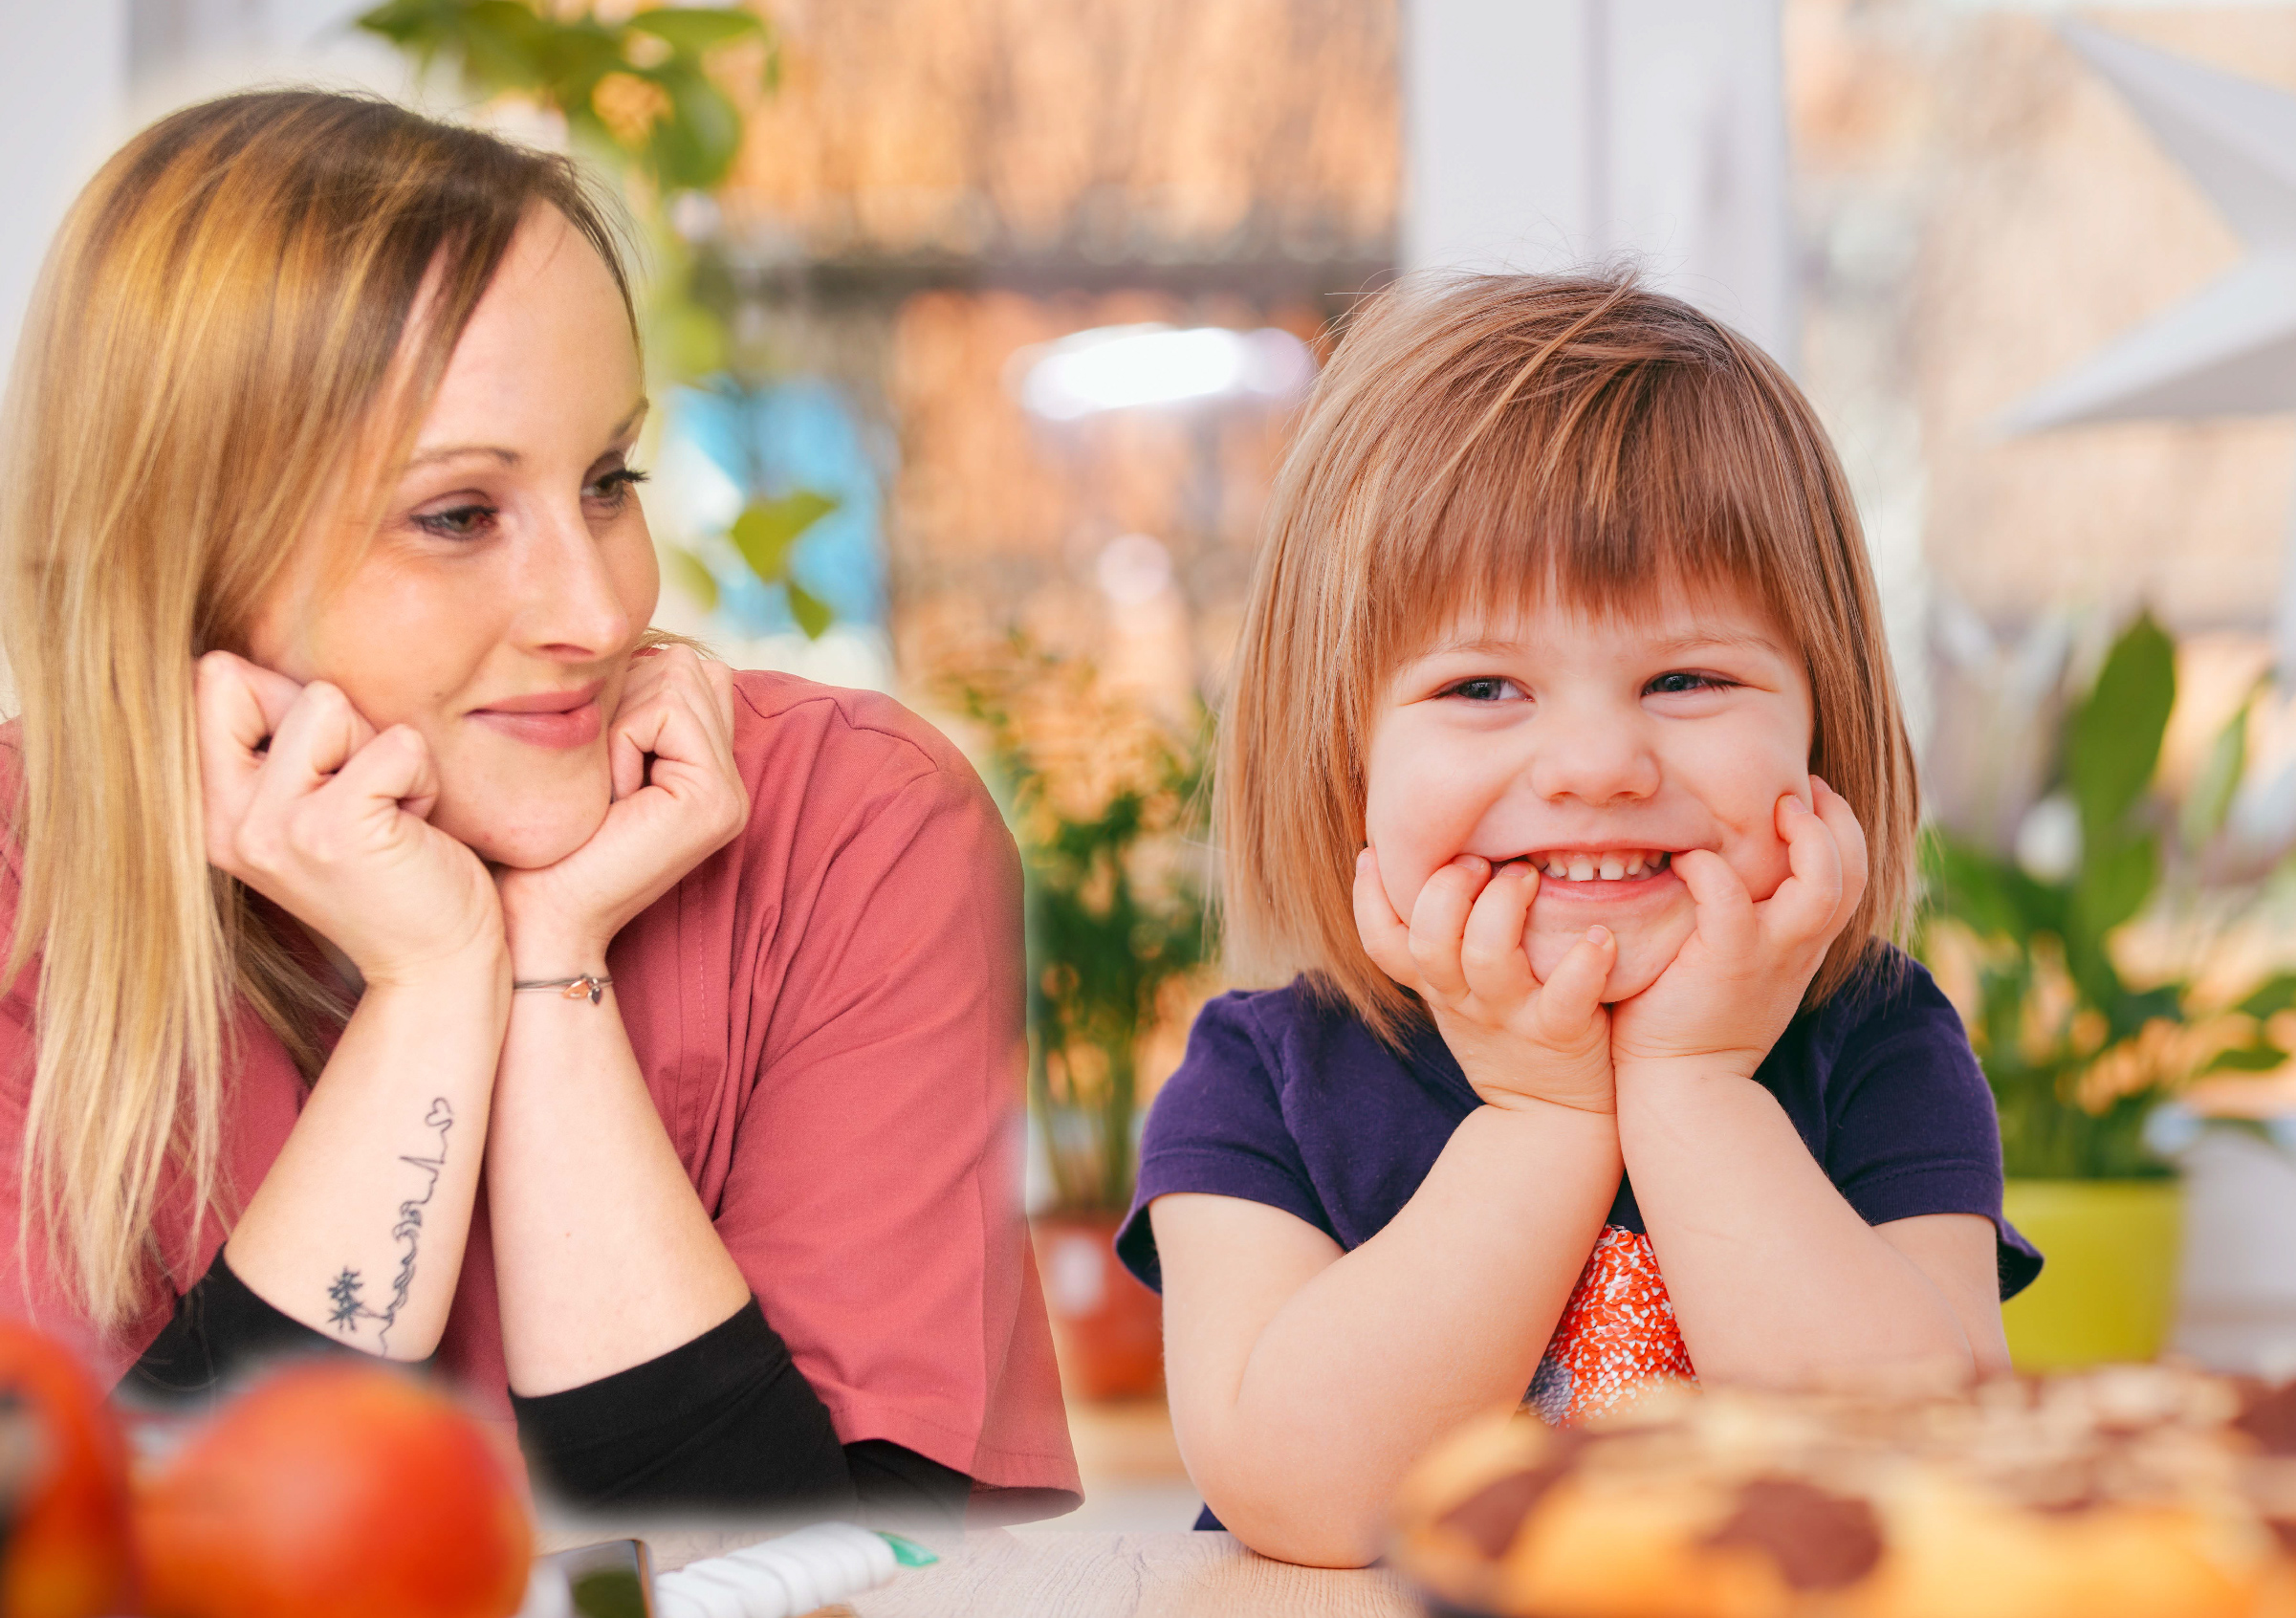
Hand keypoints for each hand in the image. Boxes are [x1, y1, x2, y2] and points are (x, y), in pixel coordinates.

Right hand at [196, 651, 502, 987]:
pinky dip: (423, 777)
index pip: (214, 676)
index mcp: (212, 809)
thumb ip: (281, 738)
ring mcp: (275, 827)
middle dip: (337, 721)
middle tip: (365, 795)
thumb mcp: (313, 801)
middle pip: (262, 679)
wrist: (438, 963)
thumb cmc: (394, 868)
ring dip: (385, 750)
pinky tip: (415, 829)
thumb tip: (253, 656)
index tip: (328, 770)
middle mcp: (228, 820)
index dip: (288, 698)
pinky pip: (396, 744)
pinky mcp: (335, 831)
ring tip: (391, 812)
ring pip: (329, 702)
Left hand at [495, 646, 748, 970]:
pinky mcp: (716, 801)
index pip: (687, 667)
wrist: (537, 917)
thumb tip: (629, 640)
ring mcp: (731, 793)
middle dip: (626, 699)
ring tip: (605, 787)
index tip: (595, 763)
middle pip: (688, 663)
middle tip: (599, 775)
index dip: (627, 691)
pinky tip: (611, 797)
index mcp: (705, 768)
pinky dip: (621, 741)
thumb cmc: (542, 842)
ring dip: (621, 720)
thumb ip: (626, 705)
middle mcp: (731, 780)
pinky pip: (667, 712)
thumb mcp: (589, 756)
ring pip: (680, 676)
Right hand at [1354, 847, 1617, 1114]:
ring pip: (1487, 958)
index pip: (1381, 943)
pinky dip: (1584, 962)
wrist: (1551, 1119)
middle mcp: (1463, 999)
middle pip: (1428, 940)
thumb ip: (1446, 943)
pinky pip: (1566, 997)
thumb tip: (1438, 864)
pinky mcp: (1558, 1034)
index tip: (1374, 852)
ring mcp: (1509, 1017)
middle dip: (1447, 888)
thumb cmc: (1508, 1036)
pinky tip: (1600, 936)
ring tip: (1529, 876)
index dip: (1368, 897)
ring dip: (1504, 906)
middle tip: (1479, 861)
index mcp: (1437, 985)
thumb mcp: (1459, 996)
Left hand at [1609, 779, 1868, 1079]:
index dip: (1840, 830)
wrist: (1682, 1086)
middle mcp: (1798, 947)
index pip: (1850, 876)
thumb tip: (1725, 868)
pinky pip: (1729, 898)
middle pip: (1854, 872)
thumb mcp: (1739, 966)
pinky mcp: (1727, 962)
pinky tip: (1687, 860)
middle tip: (1800, 789)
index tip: (1808, 798)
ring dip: (1806, 838)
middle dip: (1837, 820)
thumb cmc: (1694, 1020)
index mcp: (1803, 944)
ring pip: (1823, 885)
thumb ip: (1748, 922)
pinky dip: (1711, 869)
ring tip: (1775, 809)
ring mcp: (1769, 955)